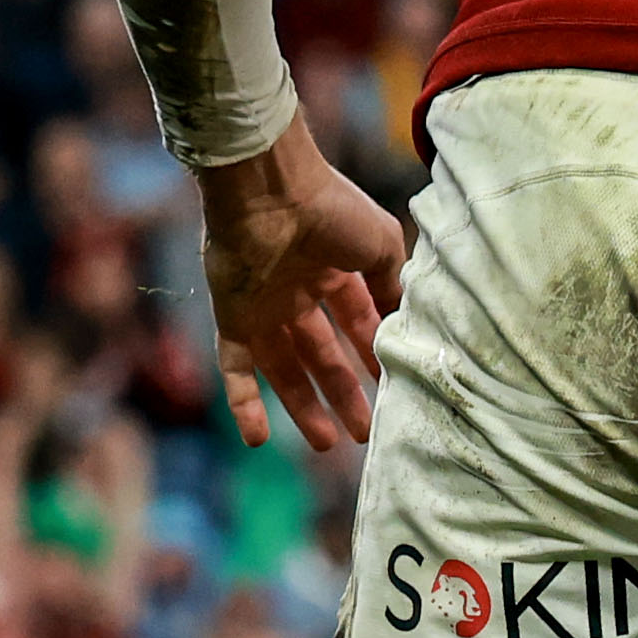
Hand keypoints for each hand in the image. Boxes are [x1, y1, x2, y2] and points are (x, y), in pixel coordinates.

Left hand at [196, 115, 407, 452]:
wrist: (270, 194)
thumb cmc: (331, 212)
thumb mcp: (381, 245)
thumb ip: (392, 283)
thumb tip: (405, 321)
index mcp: (335, 270)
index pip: (357, 322)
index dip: (373, 355)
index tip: (393, 388)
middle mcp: (298, 293)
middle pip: (323, 354)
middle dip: (344, 392)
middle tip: (364, 431)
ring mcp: (263, 308)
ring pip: (285, 369)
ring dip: (305, 406)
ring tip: (329, 443)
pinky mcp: (232, 319)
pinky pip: (236, 369)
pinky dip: (244, 403)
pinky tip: (257, 439)